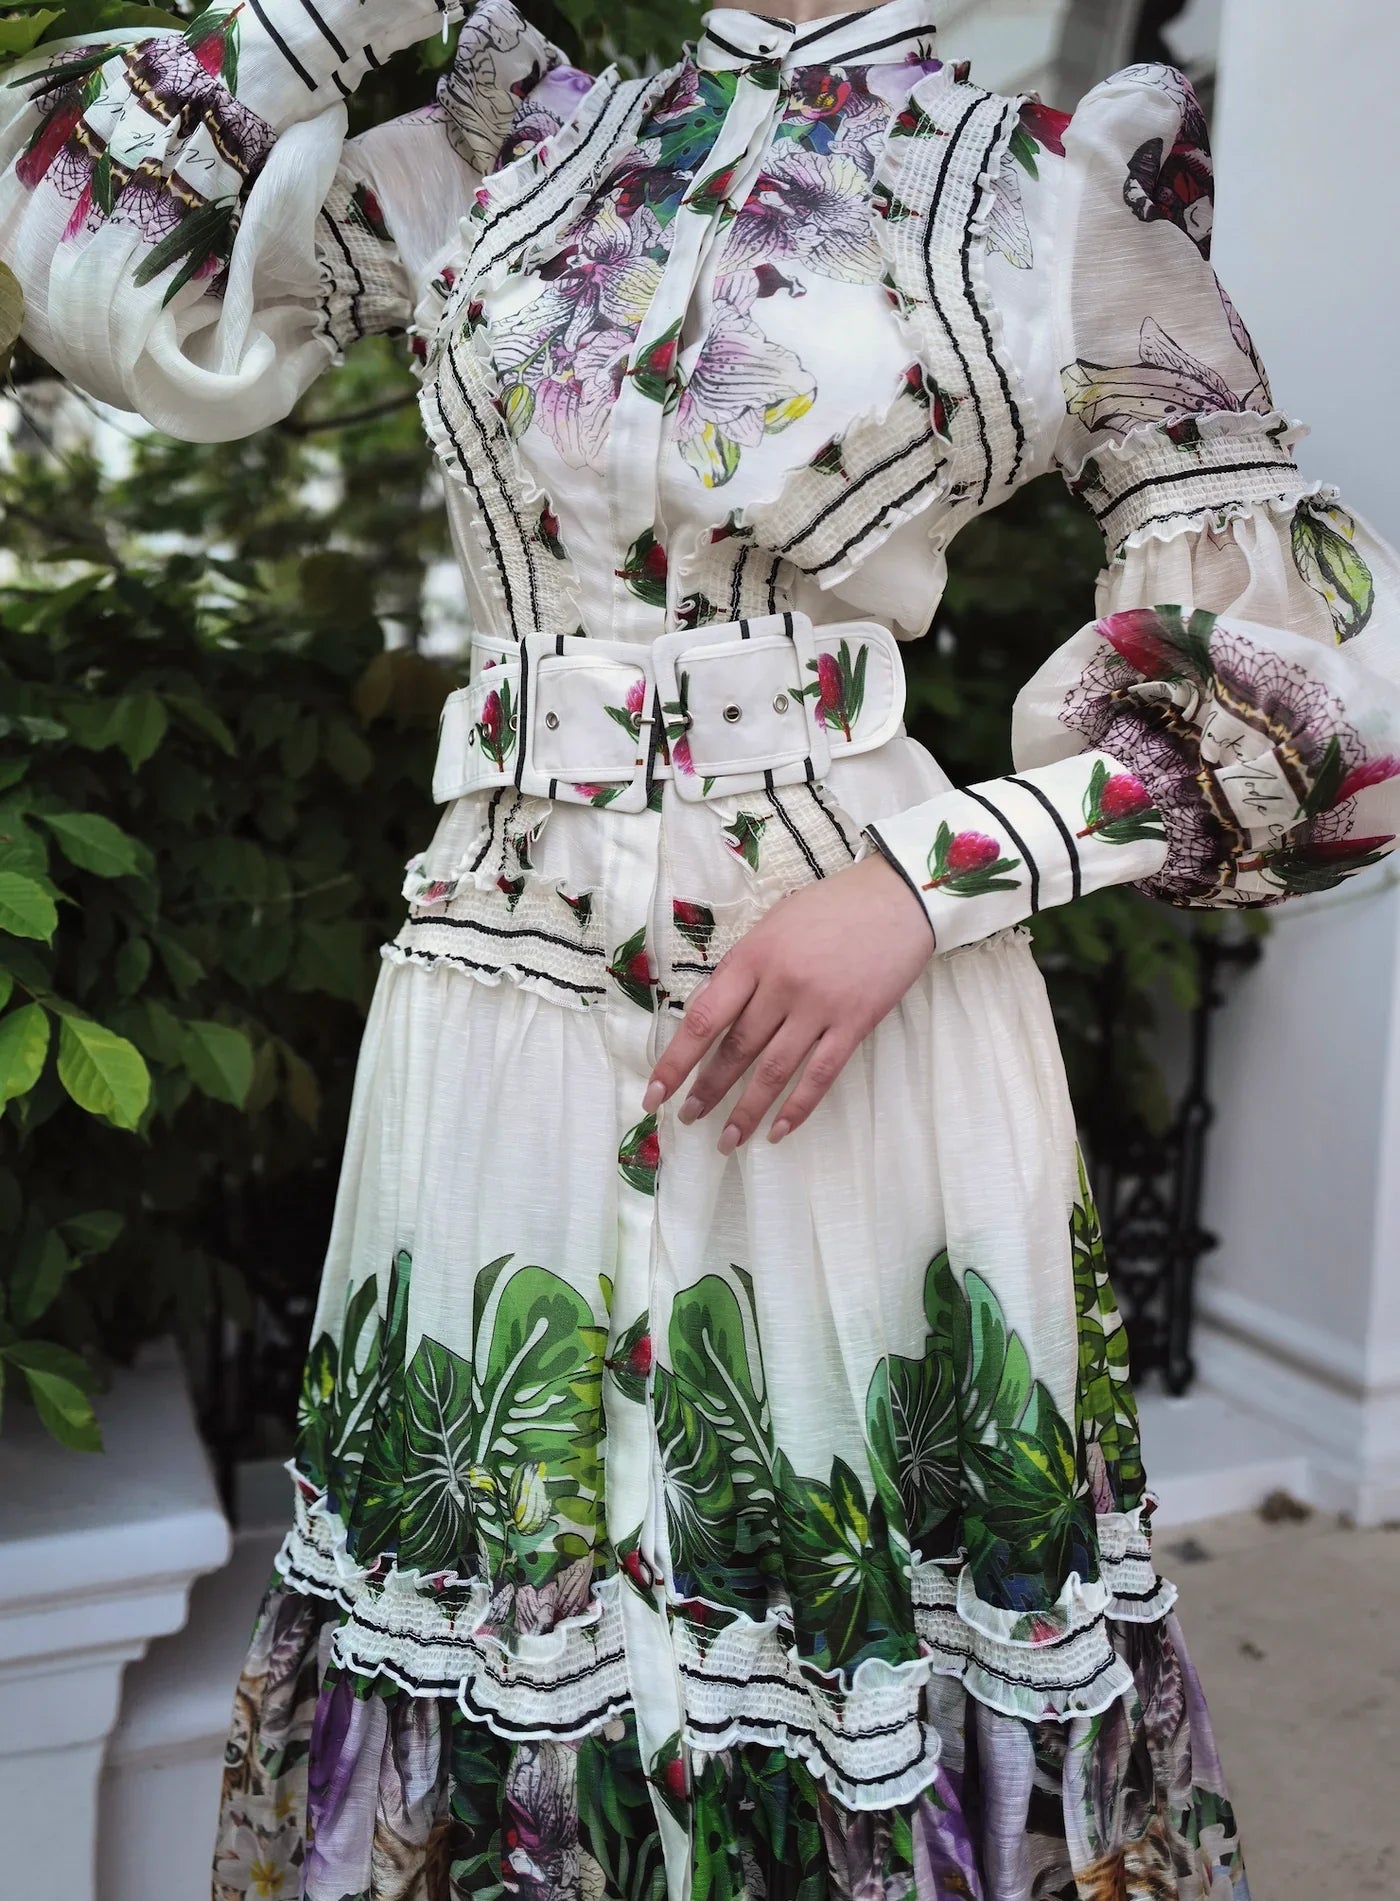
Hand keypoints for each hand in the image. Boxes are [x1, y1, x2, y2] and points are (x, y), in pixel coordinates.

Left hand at [642, 850, 934, 1151]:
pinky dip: (797, 1108)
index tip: (655, 1094)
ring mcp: (819, 1008)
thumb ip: (743, 968)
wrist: (899, 899)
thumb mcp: (773, 924)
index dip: (675, 1062)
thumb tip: (712, 1014)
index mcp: (753, 957)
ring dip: (747, 1110)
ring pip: (773, 1070)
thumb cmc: (831, 906)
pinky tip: (778, 1131)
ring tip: (728, 1140)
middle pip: (736, 1049)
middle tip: (688, 1119)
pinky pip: (820, 1075)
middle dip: (708, 1090)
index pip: (703, 1020)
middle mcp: (781, 986)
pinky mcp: (854, 1024)